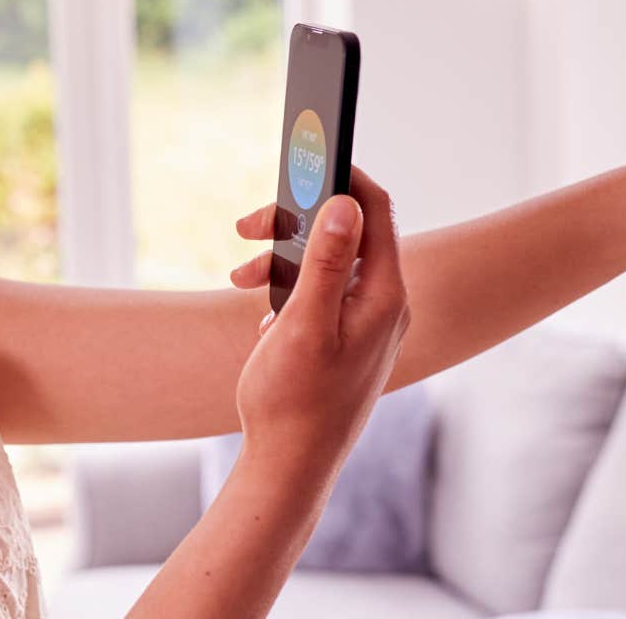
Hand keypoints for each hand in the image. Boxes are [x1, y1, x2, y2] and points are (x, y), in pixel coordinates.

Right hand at [224, 168, 408, 468]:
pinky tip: (263, 319)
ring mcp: (365, 324)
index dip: (344, 176)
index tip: (305, 158)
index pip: (376, 210)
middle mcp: (383, 305)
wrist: (290, 467)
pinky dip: (288, 292)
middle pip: (347, 233)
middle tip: (248, 228)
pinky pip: (321, 294)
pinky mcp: (345, 340)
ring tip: (241, 277)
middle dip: (295, 223)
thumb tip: (344, 202)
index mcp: (384, 296)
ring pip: (328, 264)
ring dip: (284, 259)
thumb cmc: (295, 401)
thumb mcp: (305, 324)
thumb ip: (328, 262)